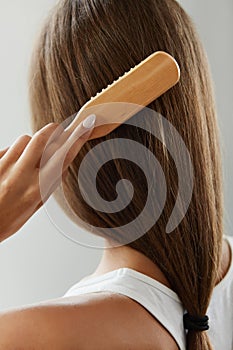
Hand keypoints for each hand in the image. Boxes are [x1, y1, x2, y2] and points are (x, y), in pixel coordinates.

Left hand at [0, 114, 95, 241]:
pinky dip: (14, 151)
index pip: (63, 156)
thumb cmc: (6, 221)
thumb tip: (60, 165)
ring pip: (25, 139)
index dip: (77, 138)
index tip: (85, 126)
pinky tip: (12, 164)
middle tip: (58, 130)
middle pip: (43, 138)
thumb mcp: (34, 207)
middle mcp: (20, 175)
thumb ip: (47, 185)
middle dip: (54, 130)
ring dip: (32, 142)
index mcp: (36, 189)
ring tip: (30, 155)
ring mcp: (3, 166)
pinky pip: (7, 147)